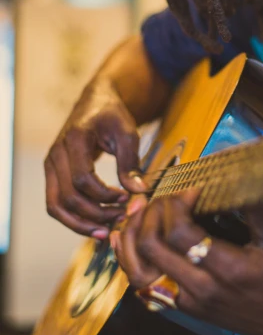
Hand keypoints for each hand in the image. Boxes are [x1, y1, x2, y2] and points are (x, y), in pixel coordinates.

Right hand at [45, 80, 146, 239]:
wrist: (95, 103)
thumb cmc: (112, 116)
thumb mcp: (127, 132)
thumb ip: (131, 162)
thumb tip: (139, 192)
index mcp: (75, 139)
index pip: (82, 179)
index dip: (105, 195)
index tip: (127, 198)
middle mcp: (56, 154)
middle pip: (68, 198)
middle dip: (96, 214)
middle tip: (121, 218)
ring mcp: (51, 166)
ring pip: (57, 206)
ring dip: (81, 224)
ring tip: (107, 232)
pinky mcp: (53, 175)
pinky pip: (56, 204)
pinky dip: (73, 219)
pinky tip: (96, 225)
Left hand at [112, 191, 262, 334]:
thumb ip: (254, 203)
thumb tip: (239, 168)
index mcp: (229, 269)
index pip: (181, 232)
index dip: (177, 203)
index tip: (192, 189)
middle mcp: (203, 290)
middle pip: (152, 247)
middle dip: (151, 213)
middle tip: (165, 197)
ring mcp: (191, 303)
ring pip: (138, 271)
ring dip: (132, 237)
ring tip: (139, 212)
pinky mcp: (187, 310)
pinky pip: (145, 287)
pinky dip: (131, 262)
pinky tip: (130, 240)